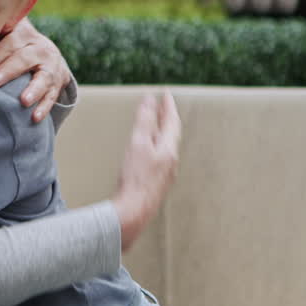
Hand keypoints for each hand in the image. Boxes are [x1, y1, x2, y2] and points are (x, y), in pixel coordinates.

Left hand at [0, 18, 73, 122]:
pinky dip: (44, 107)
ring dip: (33, 89)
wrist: (48, 56)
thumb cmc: (16, 48)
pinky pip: (52, 96)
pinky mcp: (57, 83)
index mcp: (24, 35)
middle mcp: (40, 48)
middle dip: (8, 71)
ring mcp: (51, 66)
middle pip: (24, 58)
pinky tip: (35, 117)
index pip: (10, 44)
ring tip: (23, 101)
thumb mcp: (6, 36)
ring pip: (43, 77)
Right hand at [112, 92, 180, 251]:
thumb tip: (150, 99)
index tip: (166, 94)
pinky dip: (155, 147)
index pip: (172, 122)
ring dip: (161, 133)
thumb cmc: (136, 178)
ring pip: (166, 148)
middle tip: (162, 106)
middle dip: (167, 119)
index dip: (168, 106)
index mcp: (169, 150)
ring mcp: (165, 175)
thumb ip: (145, 121)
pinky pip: (160, 159)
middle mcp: (171, 162)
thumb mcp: (138, 143)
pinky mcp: (156, 185)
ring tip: (156, 126)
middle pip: (172, 135)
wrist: (134, 212)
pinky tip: (147, 153)